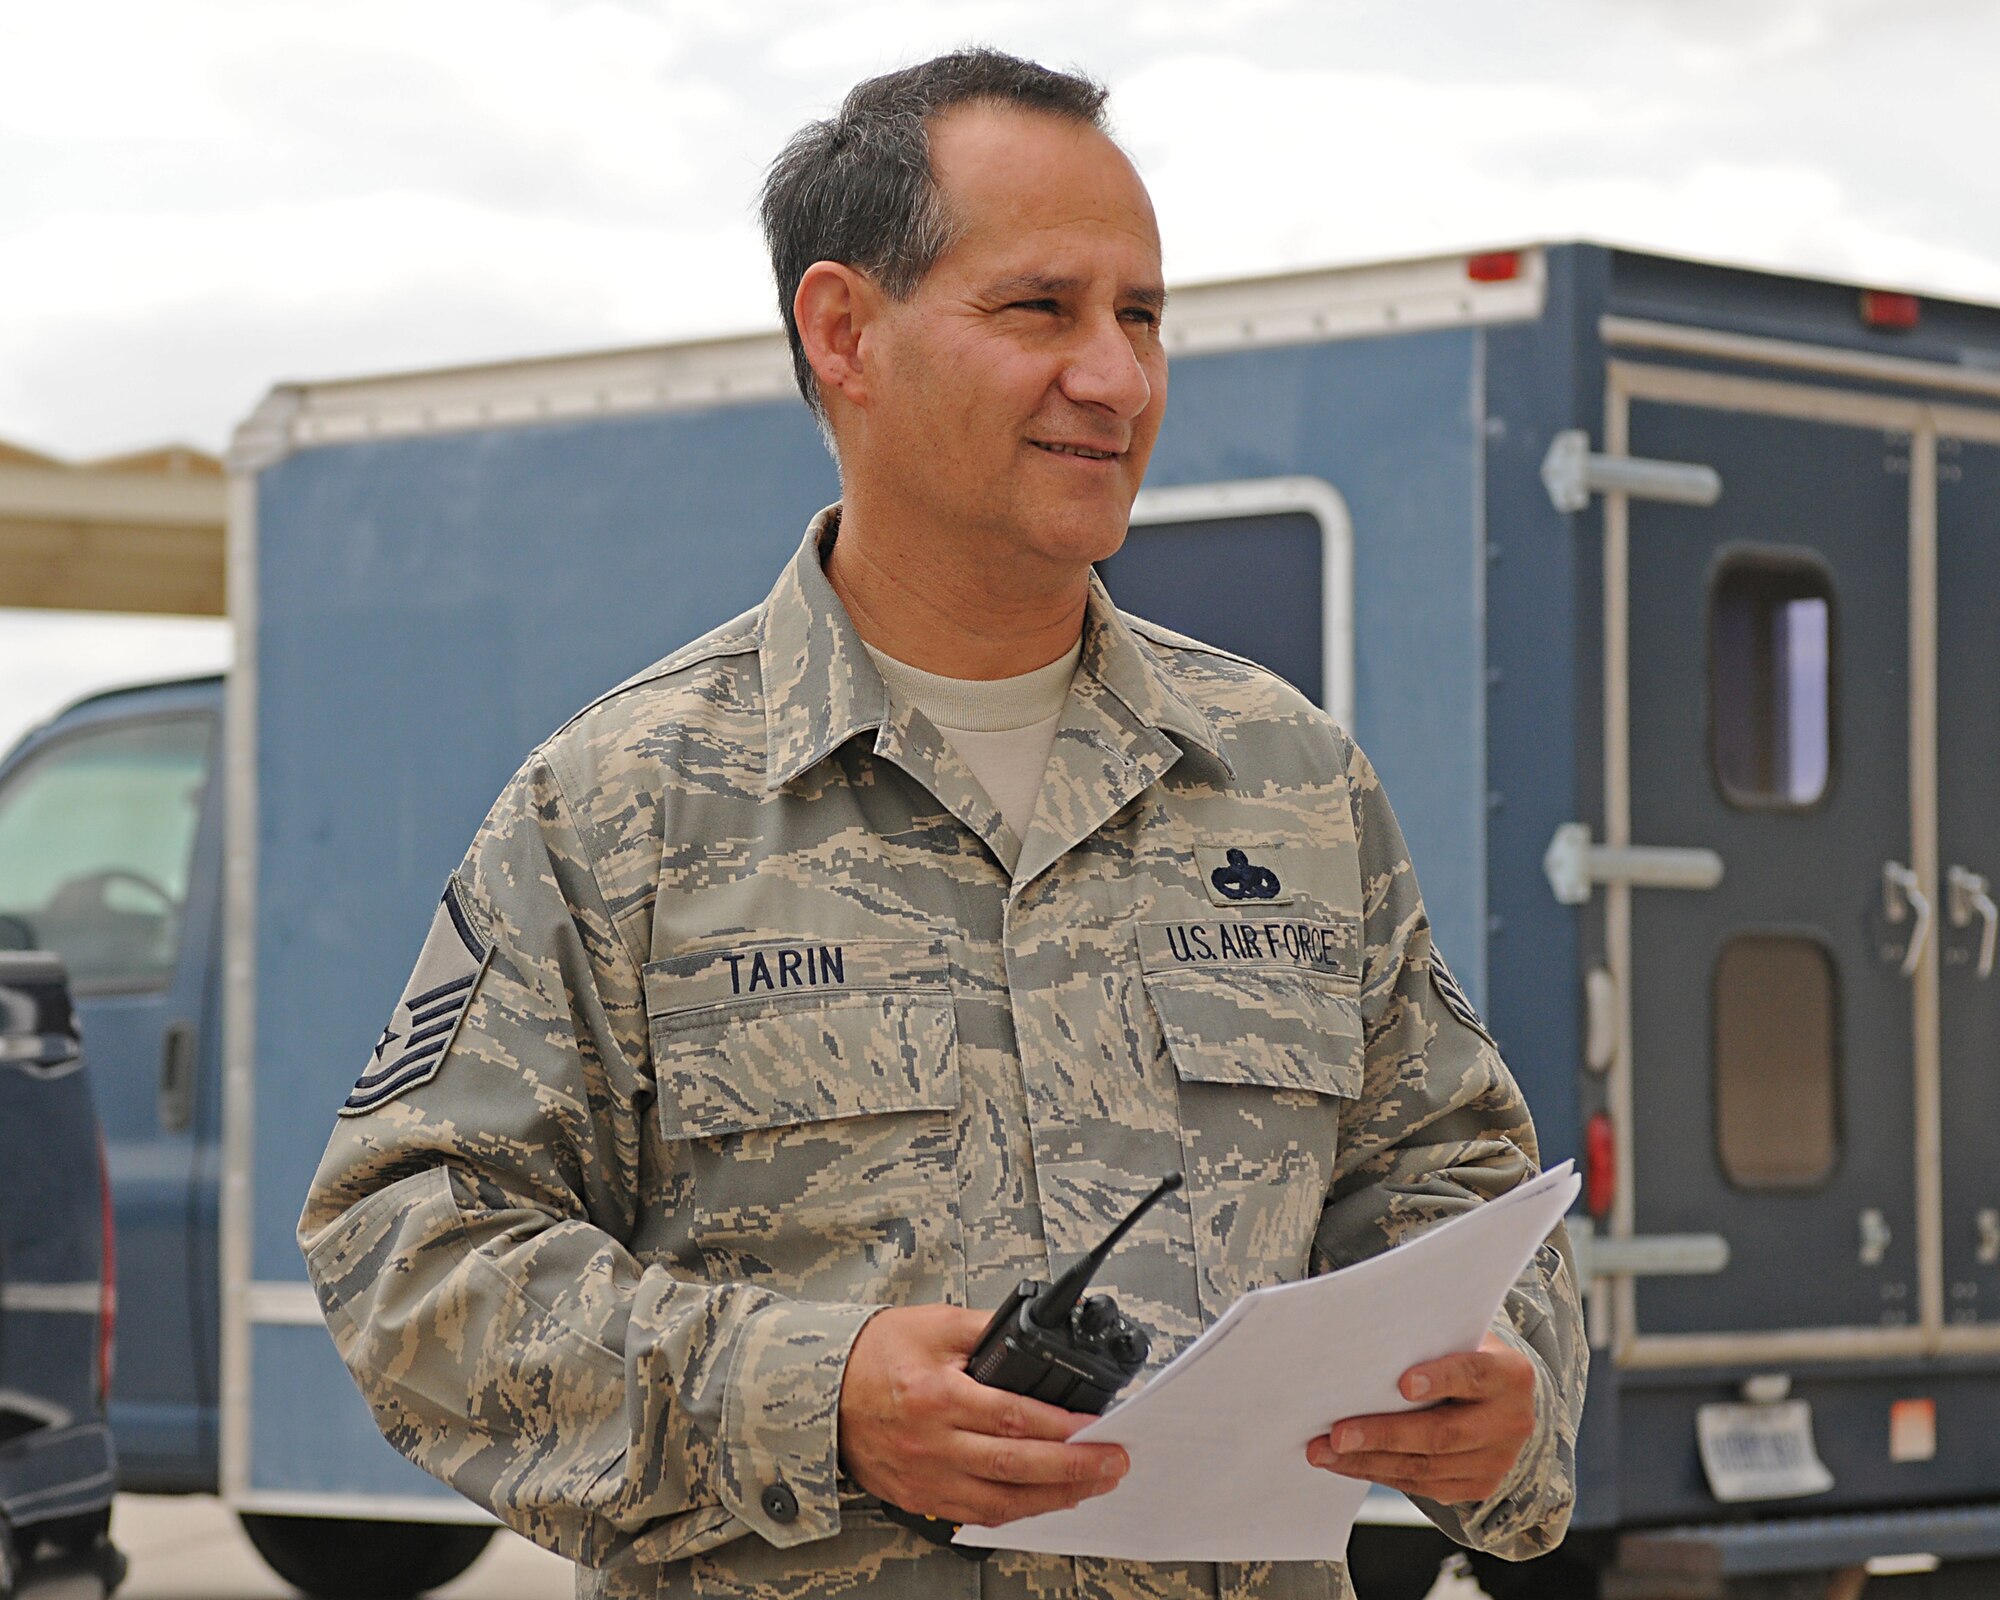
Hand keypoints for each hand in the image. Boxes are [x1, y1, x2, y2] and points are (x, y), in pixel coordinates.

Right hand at [837, 1304, 1129, 1526]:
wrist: (817, 1390)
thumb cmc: (873, 1355)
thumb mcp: (932, 1324)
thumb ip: (985, 1328)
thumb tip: (1033, 1331)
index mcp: (937, 1396)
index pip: (1013, 1417)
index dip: (1061, 1428)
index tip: (1097, 1428)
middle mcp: (932, 1444)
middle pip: (1015, 1466)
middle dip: (1073, 1468)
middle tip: (1113, 1463)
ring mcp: (925, 1477)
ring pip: (1001, 1501)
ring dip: (1053, 1497)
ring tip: (1092, 1486)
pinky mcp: (919, 1497)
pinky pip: (976, 1514)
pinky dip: (1016, 1511)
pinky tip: (1043, 1501)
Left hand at [1306, 1331, 1534, 1503]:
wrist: (1506, 1399)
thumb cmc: (1466, 1355)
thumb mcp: (1460, 1337)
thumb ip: (1428, 1341)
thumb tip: (1364, 1343)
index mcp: (1510, 1374)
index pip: (1473, 1374)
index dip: (1439, 1379)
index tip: (1402, 1384)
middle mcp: (1510, 1421)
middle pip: (1442, 1433)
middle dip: (1384, 1435)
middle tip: (1337, 1434)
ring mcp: (1496, 1460)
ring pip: (1426, 1467)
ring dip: (1368, 1461)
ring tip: (1324, 1452)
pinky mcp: (1477, 1485)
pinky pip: (1422, 1486)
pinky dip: (1379, 1473)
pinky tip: (1347, 1463)